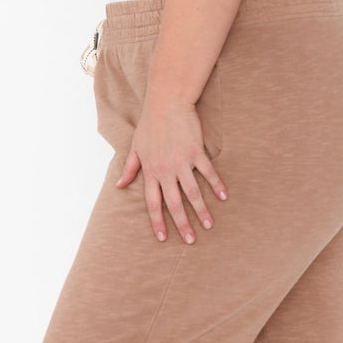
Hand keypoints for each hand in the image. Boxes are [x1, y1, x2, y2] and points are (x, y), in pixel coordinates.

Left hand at [115, 93, 226, 244]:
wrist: (166, 101)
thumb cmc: (150, 124)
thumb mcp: (135, 147)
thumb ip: (129, 169)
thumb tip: (119, 185)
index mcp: (151, 171)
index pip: (153, 203)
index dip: (158, 222)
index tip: (163, 238)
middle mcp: (165, 170)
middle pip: (174, 203)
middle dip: (182, 224)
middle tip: (191, 241)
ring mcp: (181, 161)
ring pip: (192, 193)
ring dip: (201, 211)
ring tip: (208, 226)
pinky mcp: (196, 152)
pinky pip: (207, 172)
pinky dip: (216, 185)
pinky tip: (223, 197)